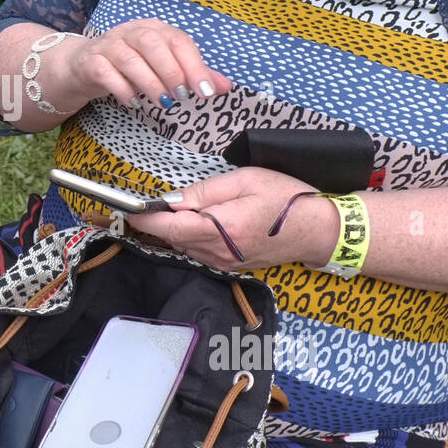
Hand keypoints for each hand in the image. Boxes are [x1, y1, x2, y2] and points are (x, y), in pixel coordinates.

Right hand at [61, 19, 232, 108]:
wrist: (83, 67)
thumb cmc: (130, 67)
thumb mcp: (162, 68)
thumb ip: (192, 75)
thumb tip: (224, 87)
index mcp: (154, 29)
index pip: (178, 40)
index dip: (194, 64)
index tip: (205, 91)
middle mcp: (131, 32)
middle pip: (153, 43)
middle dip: (171, 71)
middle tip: (182, 97)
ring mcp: (108, 45)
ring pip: (129, 58)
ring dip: (149, 83)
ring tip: (162, 103)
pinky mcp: (90, 62)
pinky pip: (105, 72)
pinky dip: (122, 89)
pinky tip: (134, 103)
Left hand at [127, 168, 338, 270]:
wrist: (319, 231)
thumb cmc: (286, 198)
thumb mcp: (245, 180)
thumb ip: (205, 192)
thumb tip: (173, 201)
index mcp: (223, 229)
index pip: (172, 229)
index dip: (146, 221)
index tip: (128, 211)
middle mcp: (220, 252)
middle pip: (175, 239)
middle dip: (160, 222)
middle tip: (153, 204)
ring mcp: (225, 263)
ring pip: (185, 246)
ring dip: (177, 229)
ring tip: (183, 210)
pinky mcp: (230, 266)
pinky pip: (199, 251)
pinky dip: (192, 237)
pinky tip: (201, 221)